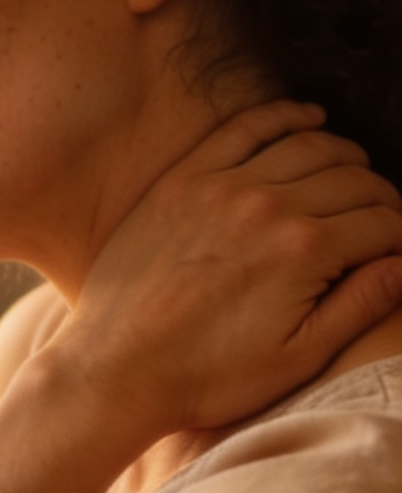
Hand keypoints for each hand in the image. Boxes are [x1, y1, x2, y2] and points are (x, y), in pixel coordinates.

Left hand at [56, 99, 401, 437]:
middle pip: (352, 179)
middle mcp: (268, 205)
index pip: (382, 222)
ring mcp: (223, 185)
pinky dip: (285, 116)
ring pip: (308, 145)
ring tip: (357, 171)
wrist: (118, 368)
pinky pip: (245, 128)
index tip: (397, 249)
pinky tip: (309, 118)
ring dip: (345, 154)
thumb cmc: (209, 376)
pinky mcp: (184, 179)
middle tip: (383, 218)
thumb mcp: (298, 357)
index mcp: (305, 250)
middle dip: (381, 197)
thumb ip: (361, 305)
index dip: (401, 235)